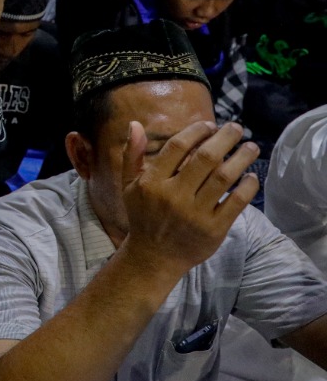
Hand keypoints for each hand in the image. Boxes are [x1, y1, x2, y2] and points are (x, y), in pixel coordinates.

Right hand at [120, 120, 259, 277]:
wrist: (154, 257)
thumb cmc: (143, 216)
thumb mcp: (129, 185)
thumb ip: (132, 155)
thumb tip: (135, 124)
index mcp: (152, 183)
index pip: (178, 147)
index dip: (197, 131)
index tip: (210, 125)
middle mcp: (173, 196)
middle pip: (206, 157)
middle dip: (225, 138)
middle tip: (237, 128)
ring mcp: (195, 213)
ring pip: (225, 177)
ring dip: (242, 157)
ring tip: (251, 147)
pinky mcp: (214, 229)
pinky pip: (237, 201)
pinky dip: (248, 186)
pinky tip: (251, 175)